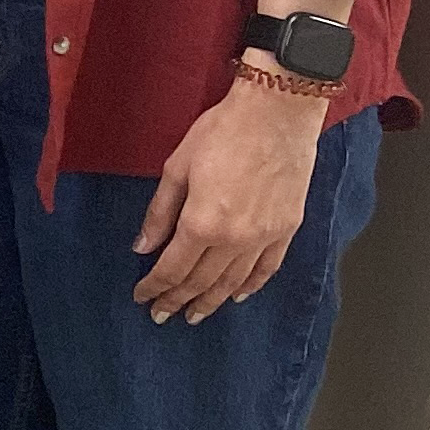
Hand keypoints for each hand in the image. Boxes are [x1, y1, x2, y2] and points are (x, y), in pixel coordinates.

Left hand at [131, 71, 327, 324]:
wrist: (276, 115)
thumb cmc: (221, 132)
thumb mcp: (176, 167)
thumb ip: (159, 213)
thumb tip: (142, 247)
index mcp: (203, 223)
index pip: (173, 268)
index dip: (155, 286)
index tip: (143, 298)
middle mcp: (236, 239)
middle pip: (202, 281)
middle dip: (179, 300)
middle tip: (162, 314)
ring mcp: (265, 237)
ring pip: (234, 282)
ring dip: (212, 301)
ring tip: (194, 315)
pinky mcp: (287, 230)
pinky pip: (267, 268)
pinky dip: (250, 286)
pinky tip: (237, 296)